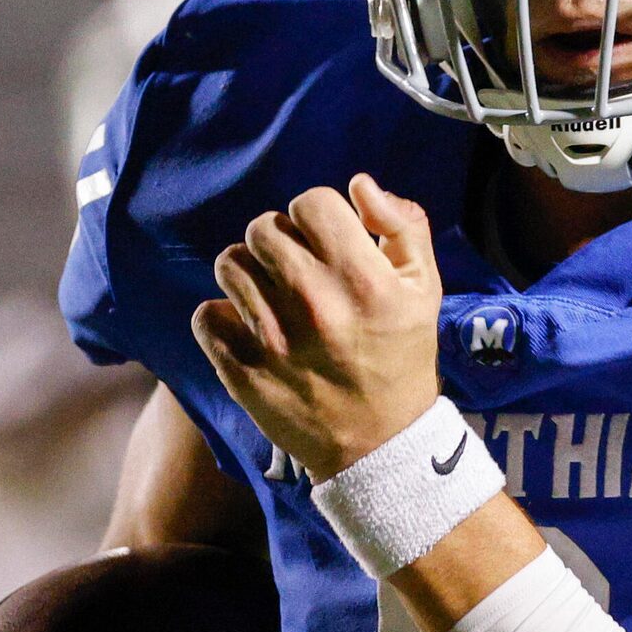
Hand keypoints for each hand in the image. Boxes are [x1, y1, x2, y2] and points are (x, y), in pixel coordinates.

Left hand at [192, 174, 443, 478]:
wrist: (379, 446)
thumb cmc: (402, 358)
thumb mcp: (425, 289)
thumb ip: (404, 224)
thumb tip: (360, 185)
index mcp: (363, 279)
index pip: (311, 202)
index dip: (318, 215)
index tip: (327, 241)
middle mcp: (314, 303)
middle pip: (263, 227)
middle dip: (281, 241)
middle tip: (298, 270)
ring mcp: (272, 338)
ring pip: (230, 263)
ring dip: (249, 273)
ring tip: (271, 297)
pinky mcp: (240, 369)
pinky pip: (207, 314)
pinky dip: (223, 318)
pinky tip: (250, 330)